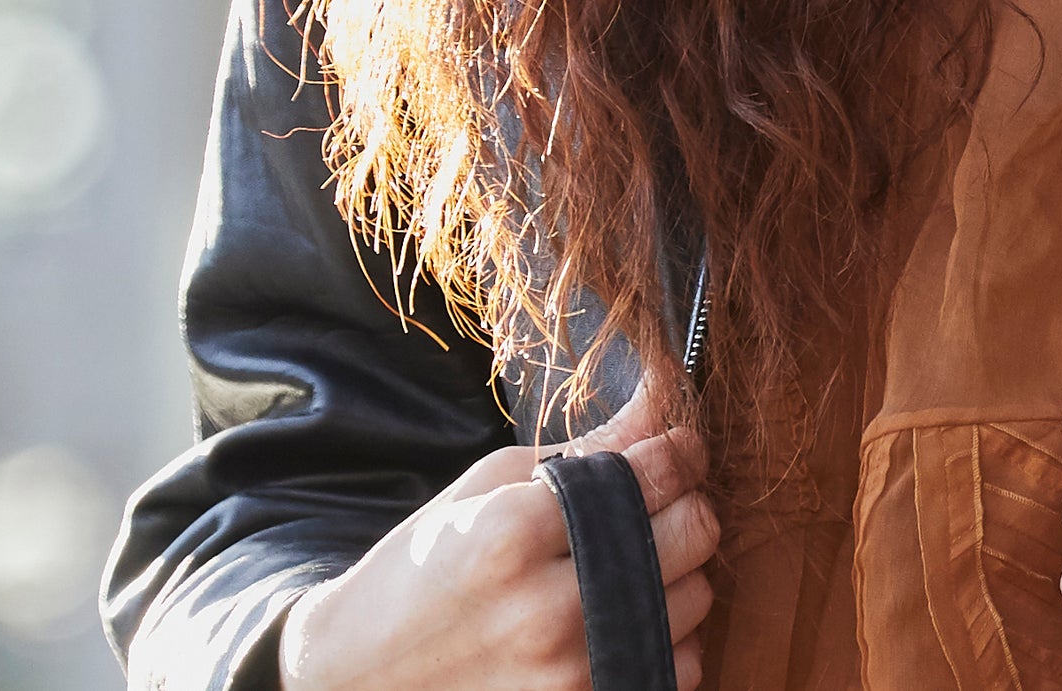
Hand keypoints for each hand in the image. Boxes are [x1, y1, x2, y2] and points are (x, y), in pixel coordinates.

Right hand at [282, 376, 719, 690]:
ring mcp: (571, 672)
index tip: (679, 449)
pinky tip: (624, 616)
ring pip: (697, 599)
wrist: (363, 673)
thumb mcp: (486, 488)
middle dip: (687, 505)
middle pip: (692, 533)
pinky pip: (681, 664)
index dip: (681, 450)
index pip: (652, 473)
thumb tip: (665, 398)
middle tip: (655, 504)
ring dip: (679, 572)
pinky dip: (668, 636)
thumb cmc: (424, 569)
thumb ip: (587, 449)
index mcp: (512, 533)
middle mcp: (548, 608)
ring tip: (628, 564)